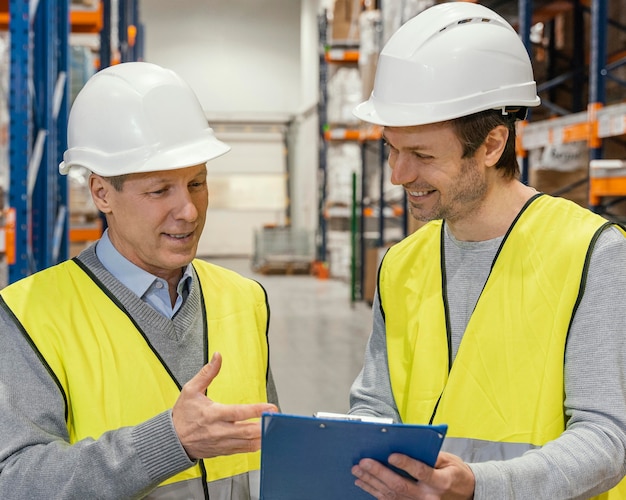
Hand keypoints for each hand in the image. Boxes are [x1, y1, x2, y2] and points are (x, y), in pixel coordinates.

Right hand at [172, 352, 277, 459]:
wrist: (172, 440)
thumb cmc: (182, 414)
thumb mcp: (190, 390)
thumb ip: (207, 373)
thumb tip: (218, 356)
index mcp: (212, 414)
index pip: (238, 413)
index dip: (256, 410)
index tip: (271, 407)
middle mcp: (218, 431)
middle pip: (247, 432)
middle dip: (264, 426)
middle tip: (278, 418)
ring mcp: (221, 443)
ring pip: (247, 443)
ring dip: (263, 436)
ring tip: (275, 427)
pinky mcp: (223, 451)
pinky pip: (243, 451)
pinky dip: (255, 445)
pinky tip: (264, 437)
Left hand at [352, 451, 474, 499]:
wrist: (466, 494)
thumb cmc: (455, 473)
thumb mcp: (448, 460)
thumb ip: (428, 455)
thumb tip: (405, 444)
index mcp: (441, 482)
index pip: (421, 472)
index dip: (405, 464)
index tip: (390, 455)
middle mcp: (429, 497)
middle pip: (400, 486)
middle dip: (379, 473)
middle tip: (363, 462)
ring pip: (391, 495)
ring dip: (371, 482)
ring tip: (357, 471)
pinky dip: (374, 492)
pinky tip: (363, 483)